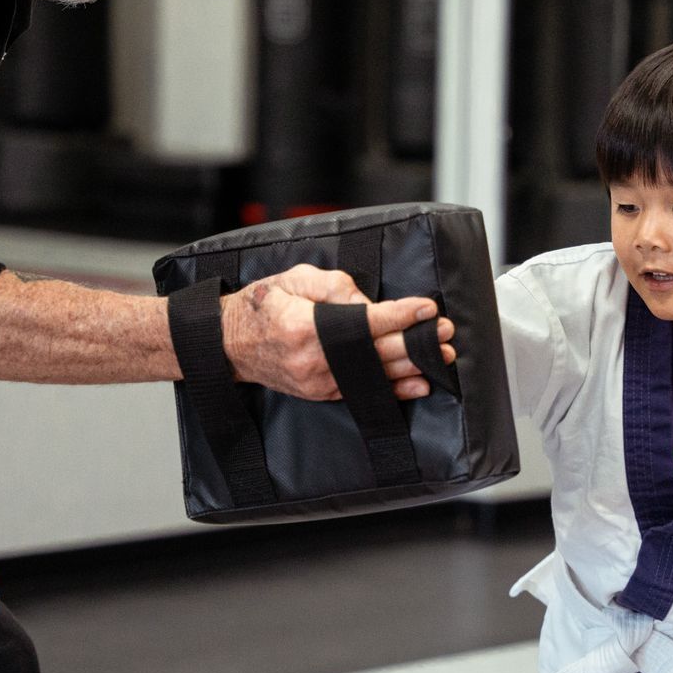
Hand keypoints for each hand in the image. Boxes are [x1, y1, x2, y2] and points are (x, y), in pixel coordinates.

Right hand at [218, 264, 456, 401]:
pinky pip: (364, 391)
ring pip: (375, 375)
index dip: (400, 315)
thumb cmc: (261, 306)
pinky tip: (418, 384)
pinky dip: (393, 388)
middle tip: (444, 332)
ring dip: (413, 366)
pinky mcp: (321, 393)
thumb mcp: (294, 279)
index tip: (426, 308)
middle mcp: (315, 360)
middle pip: (377, 352)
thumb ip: (335, 287)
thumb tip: (370, 303)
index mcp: (307, 326)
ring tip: (442, 356)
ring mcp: (318, 382)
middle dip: (416, 341)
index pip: (366, 321)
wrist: (228, 344)